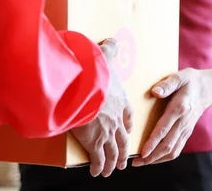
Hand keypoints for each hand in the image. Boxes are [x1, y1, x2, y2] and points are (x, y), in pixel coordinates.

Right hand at [71, 38, 133, 177]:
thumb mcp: (104, 57)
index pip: (127, 116)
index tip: (127, 131)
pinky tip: (96, 172)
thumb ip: (109, 50)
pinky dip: (98, 167)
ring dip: (113, 162)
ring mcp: (107, 132)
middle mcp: (116, 119)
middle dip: (123, 150)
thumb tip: (113, 39)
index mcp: (119, 101)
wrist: (84, 87)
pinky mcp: (94, 141)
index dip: (127, 125)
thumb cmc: (93, 72)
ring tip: (112, 170)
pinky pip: (99, 158)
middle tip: (123, 158)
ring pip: (113, 152)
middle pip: (123, 138)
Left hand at [132, 68, 211, 166]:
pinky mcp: (186, 132)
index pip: (164, 129)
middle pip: (167, 145)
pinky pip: (176, 149)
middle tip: (135, 162)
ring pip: (172, 150)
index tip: (142, 152)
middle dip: (151, 156)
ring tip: (141, 163)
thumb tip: (154, 92)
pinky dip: (165, 157)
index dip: (153, 142)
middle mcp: (183, 122)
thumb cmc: (190, 81)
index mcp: (179, 108)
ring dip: (157, 159)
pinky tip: (153, 158)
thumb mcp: (179, 77)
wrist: (209, 88)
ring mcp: (186, 129)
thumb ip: (167, 84)